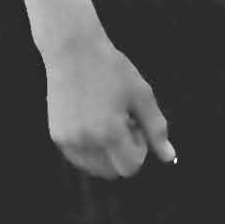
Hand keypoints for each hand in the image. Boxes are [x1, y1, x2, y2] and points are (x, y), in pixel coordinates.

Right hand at [45, 29, 173, 179]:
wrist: (73, 51)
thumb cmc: (112, 70)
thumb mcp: (142, 96)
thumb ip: (156, 130)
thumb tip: (168, 157)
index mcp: (109, 132)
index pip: (130, 167)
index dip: (139, 150)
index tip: (136, 125)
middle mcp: (85, 142)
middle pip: (113, 172)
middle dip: (123, 153)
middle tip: (122, 122)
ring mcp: (67, 141)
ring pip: (95, 167)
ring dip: (106, 152)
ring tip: (107, 120)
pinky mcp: (56, 136)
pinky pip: (79, 158)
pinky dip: (91, 149)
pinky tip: (93, 121)